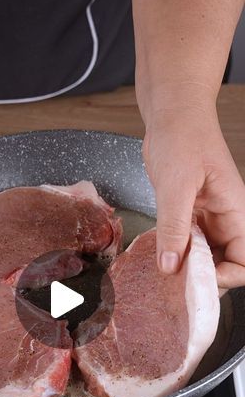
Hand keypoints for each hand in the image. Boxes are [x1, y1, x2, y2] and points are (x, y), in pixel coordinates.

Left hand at [143, 105, 244, 289]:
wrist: (171, 116)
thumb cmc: (183, 136)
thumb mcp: (176, 184)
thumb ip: (174, 226)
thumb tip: (171, 264)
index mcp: (236, 210)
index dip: (227, 276)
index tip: (198, 279)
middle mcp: (226, 219)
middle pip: (226, 264)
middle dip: (204, 277)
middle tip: (176, 280)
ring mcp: (208, 219)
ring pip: (206, 258)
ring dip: (188, 268)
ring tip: (166, 271)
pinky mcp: (191, 216)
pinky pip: (189, 245)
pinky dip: (176, 254)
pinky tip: (161, 256)